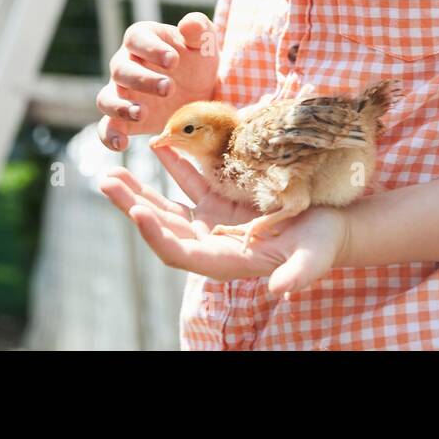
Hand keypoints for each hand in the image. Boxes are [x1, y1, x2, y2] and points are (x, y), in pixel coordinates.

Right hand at [96, 12, 218, 151]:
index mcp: (143, 39)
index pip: (136, 38)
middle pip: (120, 69)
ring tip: (143, 114)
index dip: (150, 48)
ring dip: (121, 107)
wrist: (201, 93)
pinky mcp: (123, 119)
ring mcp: (121, 93)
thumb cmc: (198, 61)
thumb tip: (188, 24)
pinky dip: (109, 137)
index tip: (173, 61)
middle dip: (143, 79)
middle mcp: (125, 64)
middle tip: (169, 89)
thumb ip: (199, 29)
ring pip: (106, 98)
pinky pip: (107, 128)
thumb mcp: (204, 44)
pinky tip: (123, 145)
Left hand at [97, 146, 349, 297]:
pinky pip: (190, 182)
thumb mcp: (314, 257)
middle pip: (162, 227)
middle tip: (107, 182)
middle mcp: (210, 242)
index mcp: (224, 261)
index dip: (155, 235)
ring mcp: (212, 220)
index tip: (137, 212)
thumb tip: (281, 291)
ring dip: (140, 190)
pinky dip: (174, 166)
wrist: (331, 226)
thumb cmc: (323, 244)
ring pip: (167, 206)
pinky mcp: (220, 200)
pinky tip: (158, 147)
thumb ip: (298, 275)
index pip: (178, 252)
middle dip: (133, 205)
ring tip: (112, 171)